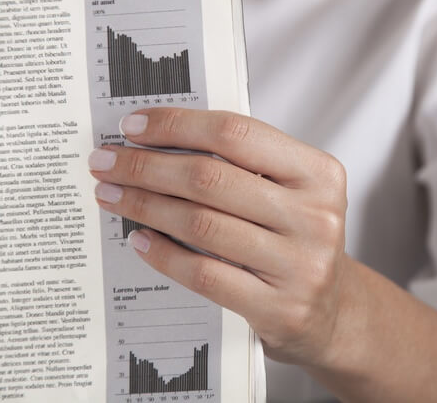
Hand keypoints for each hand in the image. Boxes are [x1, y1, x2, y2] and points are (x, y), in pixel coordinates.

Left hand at [87, 108, 348, 366]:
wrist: (330, 311)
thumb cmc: (295, 238)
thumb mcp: (290, 191)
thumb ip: (242, 164)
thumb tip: (158, 138)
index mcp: (320, 173)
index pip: (237, 133)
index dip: (178, 125)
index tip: (133, 127)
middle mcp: (316, 216)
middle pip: (211, 178)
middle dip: (147, 166)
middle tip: (106, 162)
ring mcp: (301, 265)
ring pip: (202, 225)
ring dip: (145, 205)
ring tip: (111, 195)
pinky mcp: (278, 308)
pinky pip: (204, 275)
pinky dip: (163, 254)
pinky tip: (139, 238)